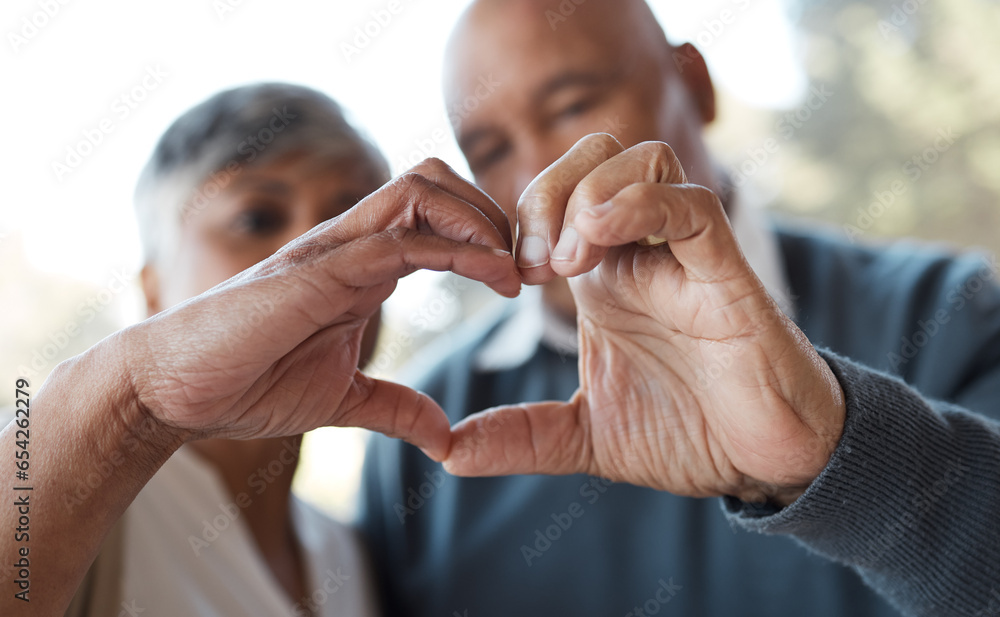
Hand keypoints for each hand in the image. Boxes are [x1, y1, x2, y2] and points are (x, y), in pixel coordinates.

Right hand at [121, 159, 517, 460]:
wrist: (174, 392)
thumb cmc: (246, 385)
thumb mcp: (342, 400)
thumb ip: (395, 408)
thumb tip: (443, 434)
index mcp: (360, 268)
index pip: (433, 216)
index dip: (485, 236)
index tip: (520, 281)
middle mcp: (350, 245)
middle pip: (434, 181)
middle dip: (491, 212)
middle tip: (525, 265)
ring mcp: (334, 251)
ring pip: (421, 188)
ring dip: (482, 218)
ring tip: (513, 268)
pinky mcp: (319, 271)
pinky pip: (400, 239)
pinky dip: (459, 248)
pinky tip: (494, 278)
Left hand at [444, 135, 845, 503]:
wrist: (764, 463)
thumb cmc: (687, 432)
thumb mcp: (585, 436)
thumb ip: (521, 436)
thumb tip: (449, 454)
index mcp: (606, 277)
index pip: (558, 197)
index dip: (518, 217)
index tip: (503, 276)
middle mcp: (643, 254)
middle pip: (595, 155)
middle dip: (546, 191)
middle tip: (529, 264)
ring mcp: (686, 257)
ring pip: (643, 158)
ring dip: (588, 193)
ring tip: (564, 263)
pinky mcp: (728, 274)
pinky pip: (693, 204)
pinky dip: (642, 203)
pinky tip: (600, 238)